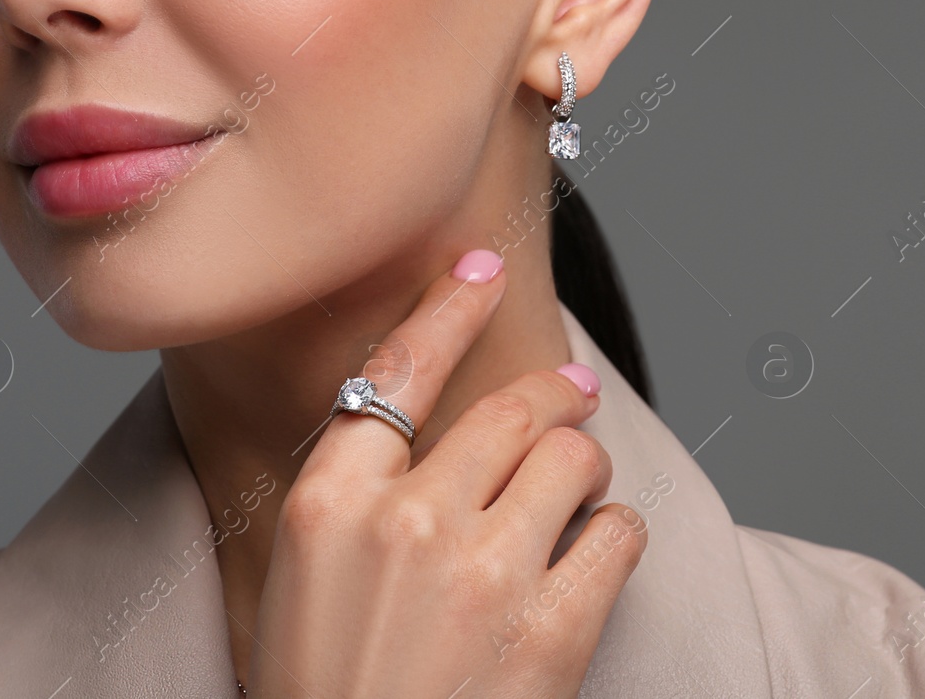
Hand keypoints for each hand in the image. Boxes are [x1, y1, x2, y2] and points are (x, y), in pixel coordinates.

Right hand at [245, 250, 647, 697]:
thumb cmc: (330, 691)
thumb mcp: (307, 579)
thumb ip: (361, 493)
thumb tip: (434, 431)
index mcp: (329, 507)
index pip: (396, 372)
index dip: (447, 306)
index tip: (479, 267)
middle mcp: (408, 522)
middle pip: (509, 408)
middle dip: (553, 392)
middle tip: (573, 390)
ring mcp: (485, 571)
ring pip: (573, 456)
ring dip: (586, 465)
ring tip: (579, 492)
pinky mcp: (554, 626)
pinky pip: (617, 532)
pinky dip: (615, 535)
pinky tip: (592, 557)